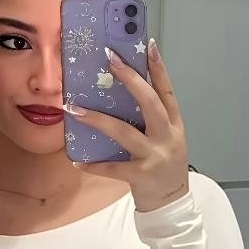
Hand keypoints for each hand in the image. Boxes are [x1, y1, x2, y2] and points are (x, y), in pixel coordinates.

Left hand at [66, 39, 189, 212]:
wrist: (172, 204)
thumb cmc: (162, 166)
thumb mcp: (164, 139)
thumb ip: (148, 120)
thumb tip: (117, 97)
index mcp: (174, 124)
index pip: (167, 90)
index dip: (159, 67)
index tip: (148, 44)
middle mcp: (167, 136)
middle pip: (150, 102)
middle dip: (131, 80)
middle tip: (111, 60)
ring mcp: (155, 155)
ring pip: (125, 132)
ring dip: (97, 119)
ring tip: (74, 109)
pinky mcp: (141, 175)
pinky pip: (113, 167)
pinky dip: (94, 164)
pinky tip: (77, 160)